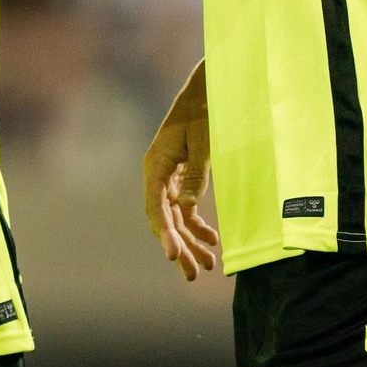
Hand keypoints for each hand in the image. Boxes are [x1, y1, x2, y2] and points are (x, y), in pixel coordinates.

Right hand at [143, 65, 217, 280]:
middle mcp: (156, 173)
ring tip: (207, 265)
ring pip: (173, 217)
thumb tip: (185, 208)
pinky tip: (210, 238)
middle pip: (163, 218)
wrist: (206, 92)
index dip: (164, 233)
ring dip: (188, 240)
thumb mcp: (203, 144)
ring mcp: (167, 176)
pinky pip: (183, 207)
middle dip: (178, 246)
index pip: (155, 206)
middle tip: (193, 274)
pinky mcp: (179, 176)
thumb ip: (194, 176)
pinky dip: (194, 224)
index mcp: (156, 164)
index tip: (174, 256)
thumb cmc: (205, 113)